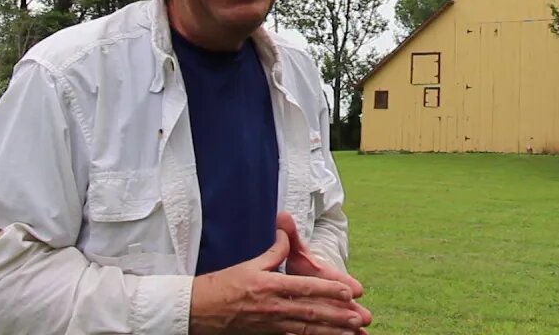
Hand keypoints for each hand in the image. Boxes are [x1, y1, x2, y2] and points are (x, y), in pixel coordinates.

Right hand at [189, 227, 365, 334]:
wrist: (198, 310)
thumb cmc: (223, 284)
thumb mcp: (251, 263)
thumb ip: (274, 251)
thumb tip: (286, 234)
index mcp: (270, 285)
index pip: (305, 288)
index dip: (328, 291)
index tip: (348, 293)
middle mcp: (273, 306)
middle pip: (311, 312)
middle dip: (338, 316)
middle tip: (360, 319)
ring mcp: (270, 323)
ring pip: (306, 328)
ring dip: (331, 331)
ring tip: (352, 333)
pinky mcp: (267, 334)